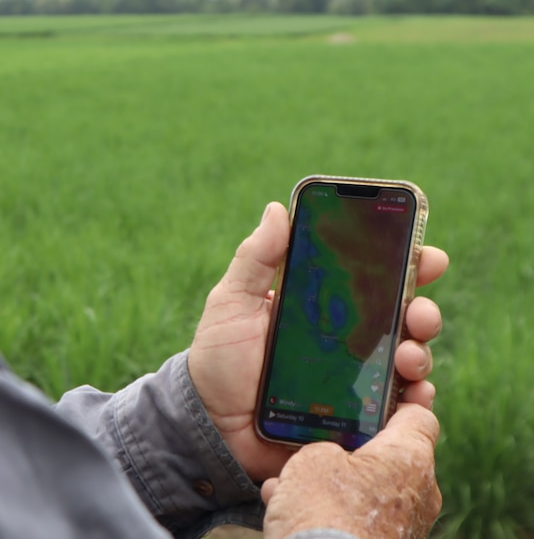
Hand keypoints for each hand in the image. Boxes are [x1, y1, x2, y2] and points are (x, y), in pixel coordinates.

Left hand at [187, 202, 448, 481]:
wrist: (210, 425)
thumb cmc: (219, 360)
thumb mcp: (232, 303)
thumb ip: (255, 259)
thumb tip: (277, 209)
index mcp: (322, 305)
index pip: (373, 278)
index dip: (406, 263)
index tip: (424, 253)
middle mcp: (346, 340)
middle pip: (403, 318)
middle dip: (423, 309)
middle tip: (419, 311)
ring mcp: (355, 379)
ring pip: (409, 361)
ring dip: (420, 354)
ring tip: (408, 356)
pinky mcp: (356, 417)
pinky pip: (398, 409)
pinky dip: (414, 401)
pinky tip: (413, 395)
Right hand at [260, 403, 441, 538]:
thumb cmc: (324, 511)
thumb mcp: (313, 457)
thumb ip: (326, 445)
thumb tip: (329, 459)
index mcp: (410, 457)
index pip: (419, 415)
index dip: (398, 400)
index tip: (376, 393)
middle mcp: (419, 492)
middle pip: (389, 455)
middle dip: (352, 448)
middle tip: (318, 442)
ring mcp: (406, 526)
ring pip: (367, 490)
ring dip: (332, 484)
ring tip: (290, 484)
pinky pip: (356, 518)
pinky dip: (329, 511)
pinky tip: (290, 510)